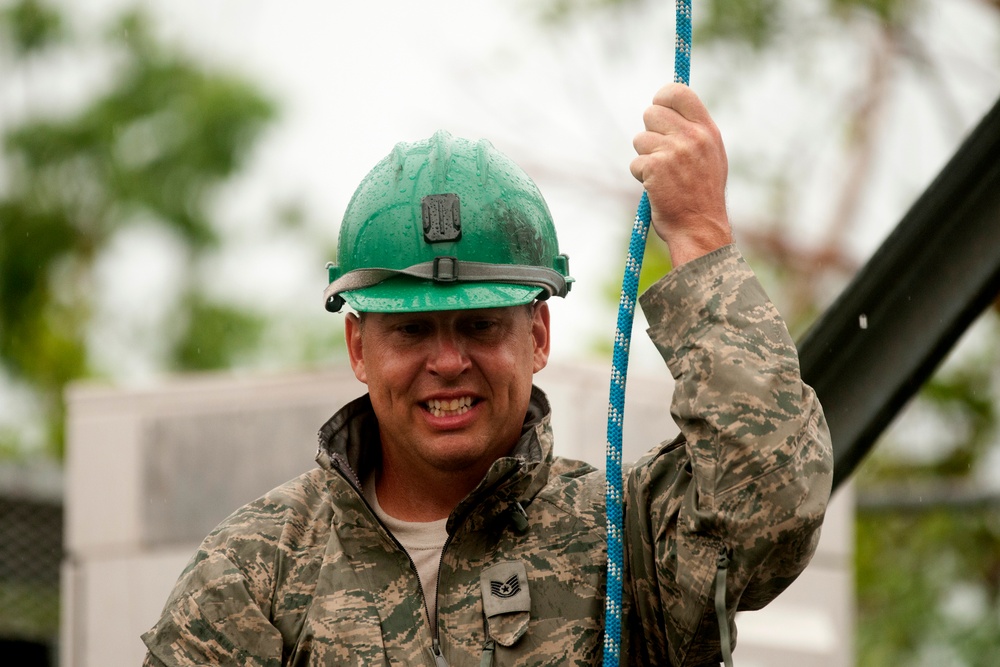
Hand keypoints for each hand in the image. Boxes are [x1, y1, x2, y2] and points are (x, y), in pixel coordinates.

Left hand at [630, 83, 731, 265]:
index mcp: (707, 130)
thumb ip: (694, 132)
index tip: (659, 109)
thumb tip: (670, 108)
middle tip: (659, 154)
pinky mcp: (655, 167)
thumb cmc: (702, 196)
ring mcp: (673, 151)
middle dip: (649, 132)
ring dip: (645, 158)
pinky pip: (635, 163)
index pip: (679, 92)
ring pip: (640, 139)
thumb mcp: (711, 157)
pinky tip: (657, 188)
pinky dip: (641, 176)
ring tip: (663, 176)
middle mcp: (692, 136)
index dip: (662, 98)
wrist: (700, 228)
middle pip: (651, 113)